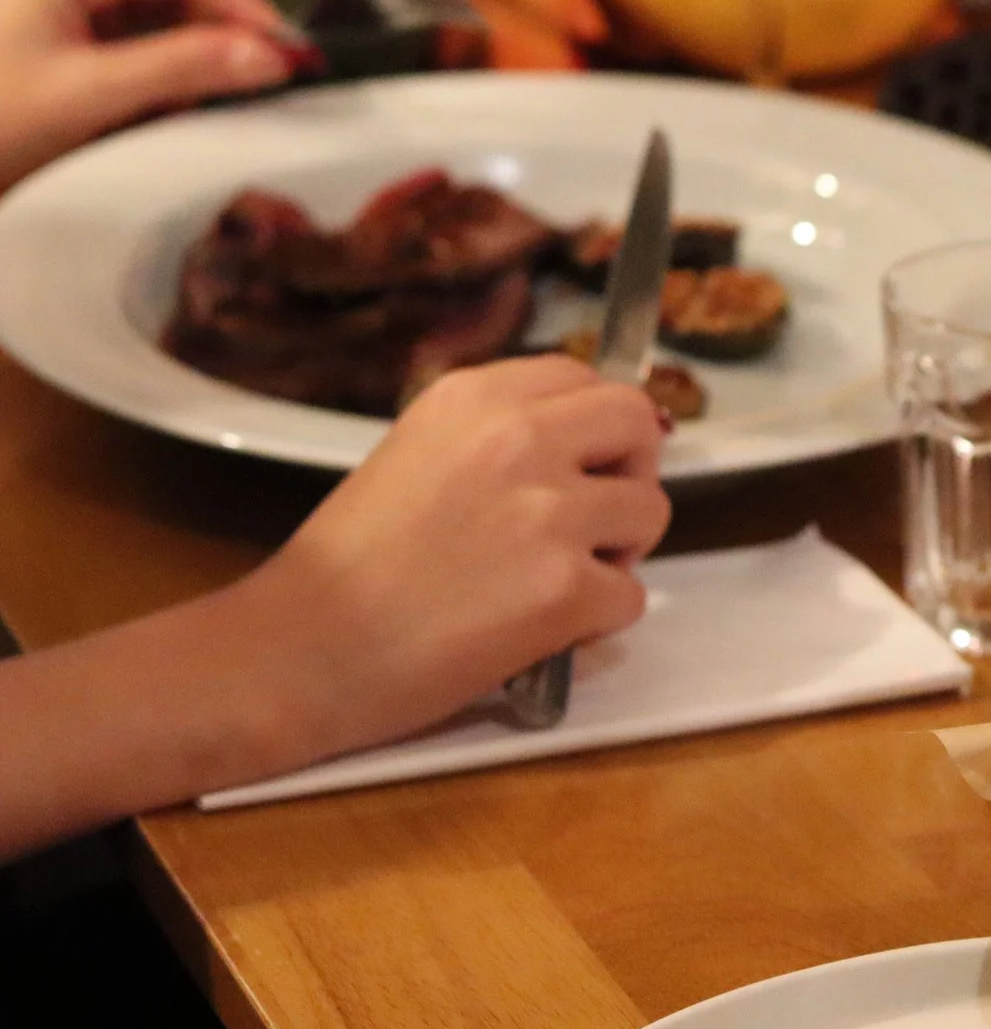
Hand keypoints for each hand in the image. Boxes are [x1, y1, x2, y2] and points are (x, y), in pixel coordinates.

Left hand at [0, 0, 301, 191]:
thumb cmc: (2, 124)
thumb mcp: (90, 99)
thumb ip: (181, 70)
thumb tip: (273, 58)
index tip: (287, 52)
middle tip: (269, 56)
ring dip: (220, 9)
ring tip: (241, 65)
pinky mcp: (93, 6)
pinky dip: (199, 27)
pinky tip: (207, 68)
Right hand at [257, 355, 671, 755]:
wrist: (301, 650)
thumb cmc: (349, 563)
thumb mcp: (417, 452)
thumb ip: (499, 436)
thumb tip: (590, 445)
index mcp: (474, 398)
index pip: (585, 378)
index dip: (598, 425)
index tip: (588, 459)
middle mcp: (519, 438)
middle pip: (637, 423)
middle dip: (631, 471)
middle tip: (593, 517)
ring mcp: (549, 512)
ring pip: (651, 511)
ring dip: (620, 550)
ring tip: (556, 577)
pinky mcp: (566, 588)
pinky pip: (632, 595)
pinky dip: (599, 619)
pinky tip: (543, 627)